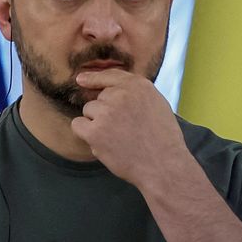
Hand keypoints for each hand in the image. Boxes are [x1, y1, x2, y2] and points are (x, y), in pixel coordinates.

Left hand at [70, 69, 190, 187]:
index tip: (81, 80)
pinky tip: (102, 142)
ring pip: (89, 110)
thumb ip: (135, 93)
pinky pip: (78, 124)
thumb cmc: (162, 139)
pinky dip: (85, 133)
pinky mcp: (95, 131)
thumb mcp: (157, 104)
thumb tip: (110, 90)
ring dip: (97, 123)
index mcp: (139, 85)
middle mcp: (121, 95)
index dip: (94, 78)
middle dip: (106, 111)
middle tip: (124, 129)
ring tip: (117, 137)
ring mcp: (107, 112)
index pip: (110, 75)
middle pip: (99, 97)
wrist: (163, 165)